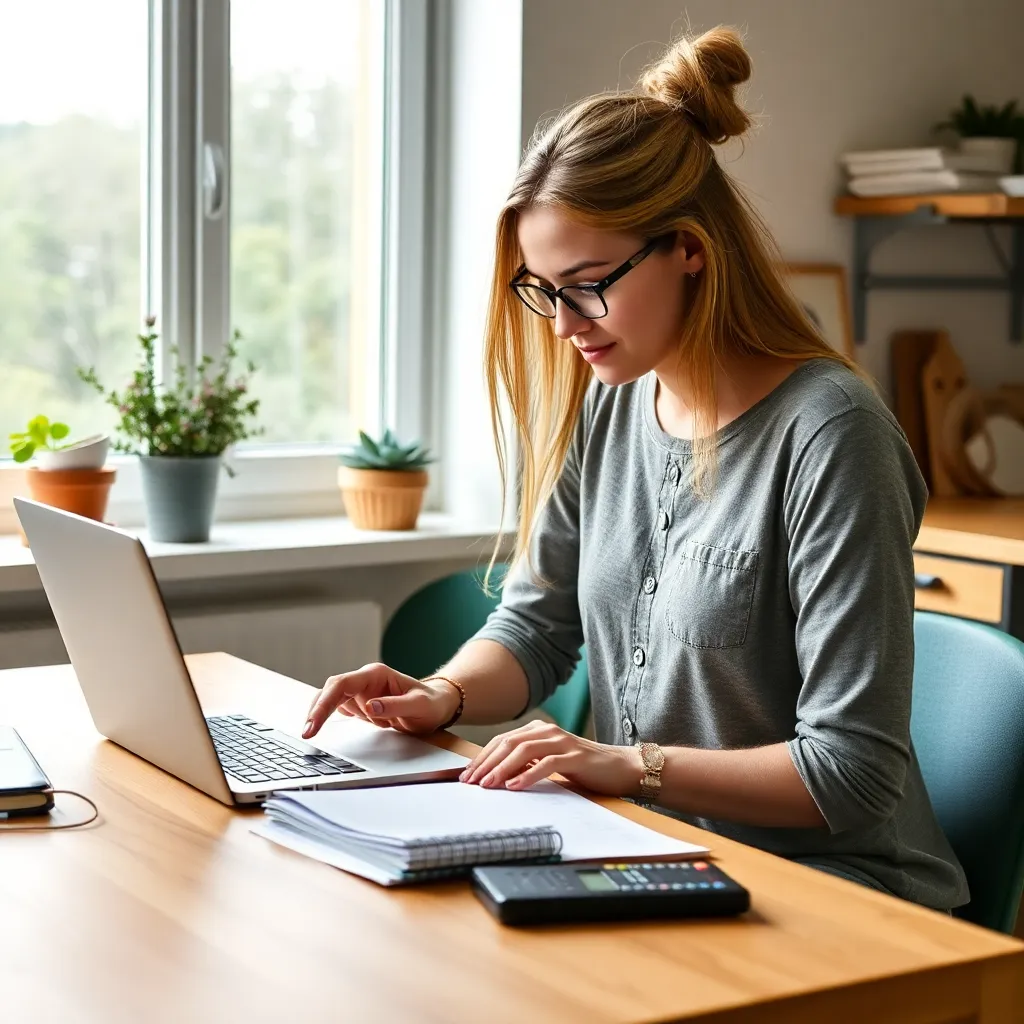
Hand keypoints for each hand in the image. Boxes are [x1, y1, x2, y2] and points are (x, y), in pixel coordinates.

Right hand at [303, 663, 459, 737]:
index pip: (342, 684)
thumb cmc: (430, 703)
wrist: (436, 706)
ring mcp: (360, 693)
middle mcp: (364, 681)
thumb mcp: (419, 706)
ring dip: (318, 715)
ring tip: (309, 734)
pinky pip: (336, 710)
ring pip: (330, 699)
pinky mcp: (359, 705)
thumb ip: (396, 706)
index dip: (325, 703)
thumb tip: (370, 707)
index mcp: (376, 674)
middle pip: (331, 690)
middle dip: (316, 711)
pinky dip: (325, 718)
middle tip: (306, 734)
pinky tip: (316, 729)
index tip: (314, 723)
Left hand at [460, 720, 641, 795]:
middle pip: (508, 743)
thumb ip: (526, 764)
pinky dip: (528, 774)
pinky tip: (515, 785)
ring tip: (488, 785)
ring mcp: (562, 741)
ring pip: (524, 751)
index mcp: (538, 729)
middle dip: (486, 763)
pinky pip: (547, 763)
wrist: (620, 767)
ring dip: (502, 769)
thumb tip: (494, 778)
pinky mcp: (575, 756)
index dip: (482, 757)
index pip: (502, 741)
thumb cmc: (583, 768)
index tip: (466, 776)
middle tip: (470, 782)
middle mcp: (548, 731)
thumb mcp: (549, 763)